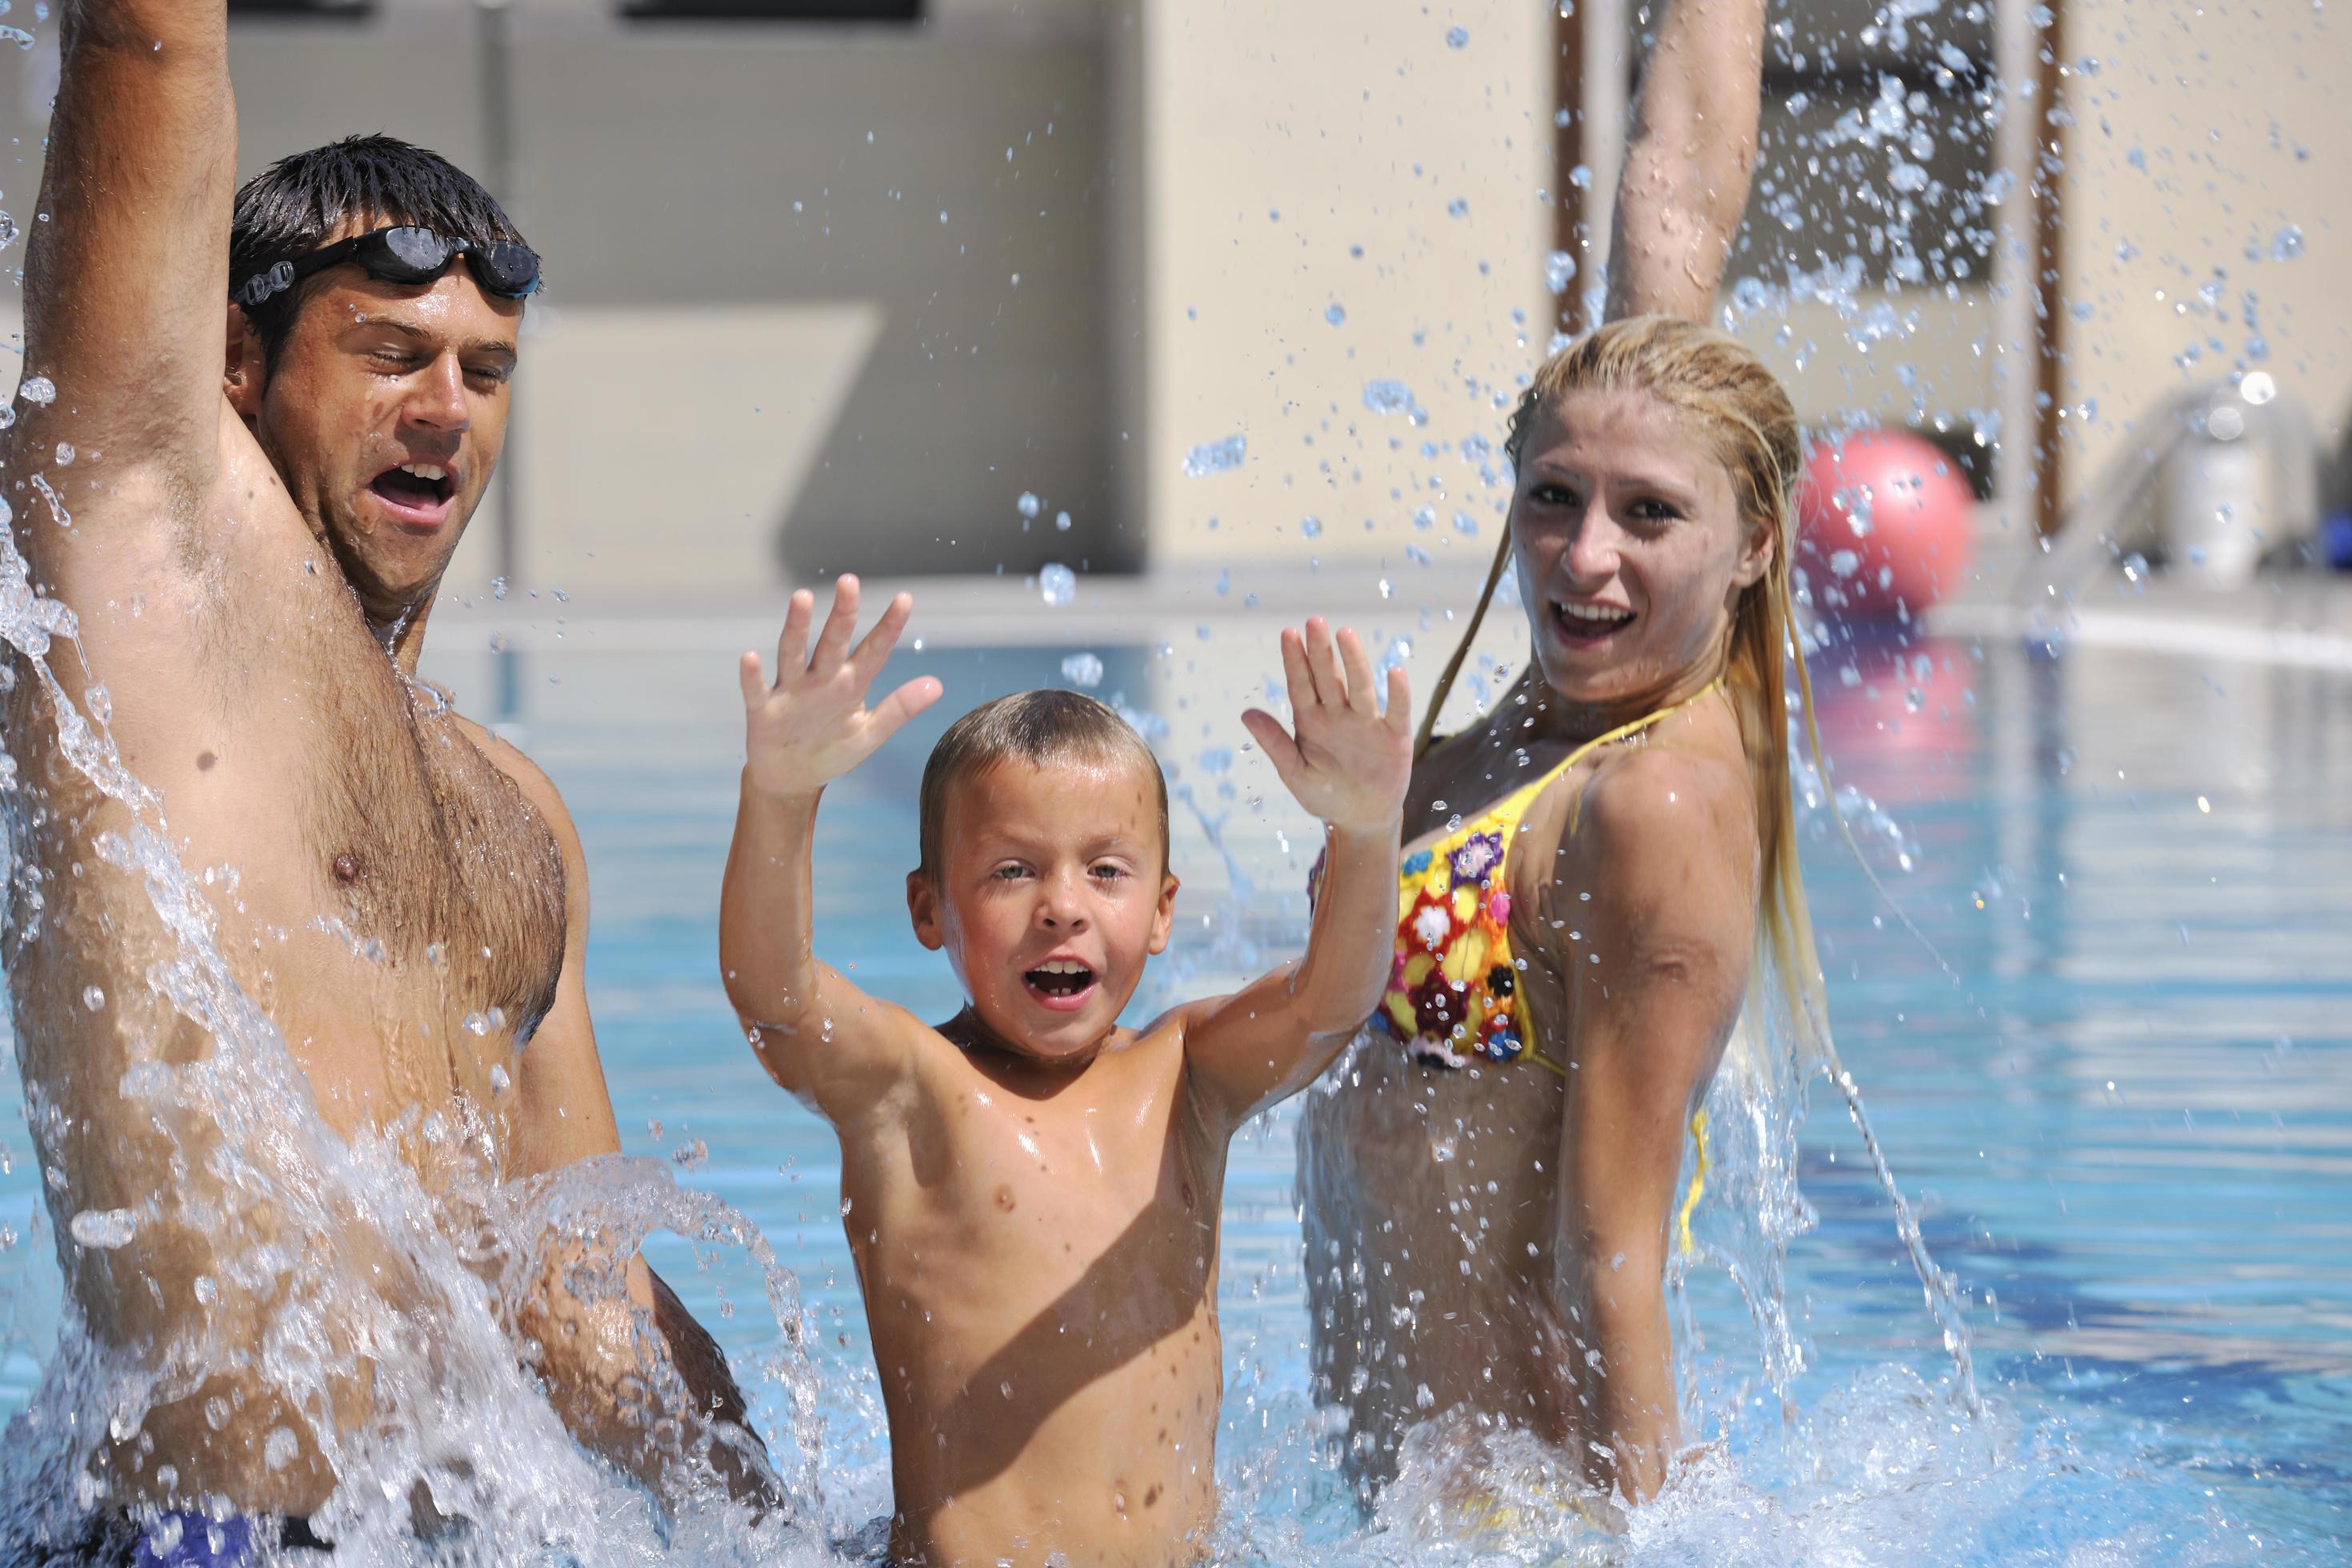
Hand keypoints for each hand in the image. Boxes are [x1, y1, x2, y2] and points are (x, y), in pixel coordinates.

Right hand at [739, 576, 942, 799]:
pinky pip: (757, 691)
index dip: (888, 626)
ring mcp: (791, 691)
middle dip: (842, 614)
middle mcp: (820, 679)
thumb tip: (937, 685)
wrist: (791, 778)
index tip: (905, 598)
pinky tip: (749, 656)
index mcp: (850, 684)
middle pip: (833, 642)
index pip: (873, 650)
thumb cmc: (832, 749)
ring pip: (793, 653)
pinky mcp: (764, 711)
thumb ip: (899, 708)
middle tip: (849, 582)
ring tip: (801, 597)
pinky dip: (752, 676)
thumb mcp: (870, 733)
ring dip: (797, 627)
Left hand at [1240, 618, 1412, 834]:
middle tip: (1314, 622)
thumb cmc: (1325, 795)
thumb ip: (1275, 743)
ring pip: (1360, 687)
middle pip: (1329, 678)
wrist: (1362, 818)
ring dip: (1354, 662)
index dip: (1294, 660)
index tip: (1288, 634)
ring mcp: (1367, 723)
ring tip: (1345, 635)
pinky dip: (1397, 694)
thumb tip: (1246, 714)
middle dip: (1321, 651)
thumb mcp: (1295, 773)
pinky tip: (1394, 672)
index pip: (1301, 685)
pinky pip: (1397, 711)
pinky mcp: (1394, 736)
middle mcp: (1339, 715)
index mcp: (1312, 721)